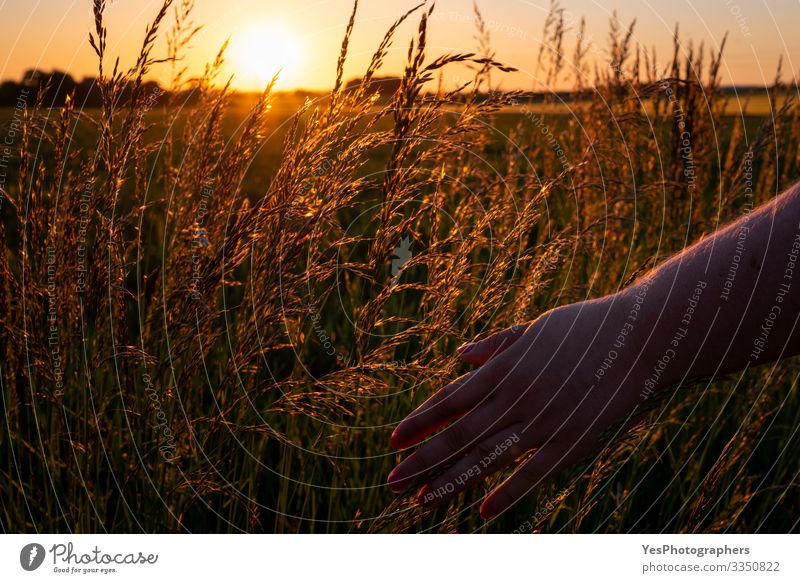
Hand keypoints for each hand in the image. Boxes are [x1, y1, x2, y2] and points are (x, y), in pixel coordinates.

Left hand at [387, 287, 652, 518]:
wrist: (644, 339)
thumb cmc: (590, 328)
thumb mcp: (536, 329)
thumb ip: (497, 345)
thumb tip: (460, 355)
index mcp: (505, 367)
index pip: (451, 400)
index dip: (420, 421)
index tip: (393, 440)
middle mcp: (515, 396)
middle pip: (458, 433)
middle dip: (421, 459)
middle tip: (390, 481)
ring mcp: (542, 421)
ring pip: (485, 456)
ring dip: (449, 479)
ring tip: (419, 499)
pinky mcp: (571, 443)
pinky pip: (531, 473)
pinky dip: (505, 493)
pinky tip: (480, 511)